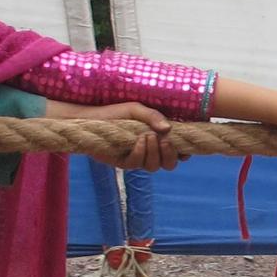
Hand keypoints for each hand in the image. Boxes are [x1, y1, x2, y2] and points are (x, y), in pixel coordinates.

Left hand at [43, 98, 178, 171]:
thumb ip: (152, 116)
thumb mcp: (135, 109)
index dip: (184, 154)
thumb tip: (168, 127)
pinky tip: (138, 140)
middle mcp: (149, 152)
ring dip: (154, 152)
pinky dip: (140, 152)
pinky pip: (136, 164)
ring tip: (148, 136)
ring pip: (154, 167)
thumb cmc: (113, 112)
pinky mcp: (121, 162)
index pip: (177, 153)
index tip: (187, 148)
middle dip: (170, 155)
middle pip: (169, 164)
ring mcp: (136, 159)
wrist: (89, 119)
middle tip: (167, 141)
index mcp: (157, 140)